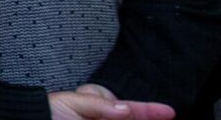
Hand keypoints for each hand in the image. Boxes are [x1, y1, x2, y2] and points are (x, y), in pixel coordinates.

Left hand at [47, 85, 174, 119]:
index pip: (133, 110)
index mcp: (105, 109)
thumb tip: (127, 109)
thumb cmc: (51, 111)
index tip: (170, 112)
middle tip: (165, 117)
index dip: (151, 111)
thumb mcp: (73, 102)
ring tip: (155, 117)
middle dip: (148, 118)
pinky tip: (128, 118)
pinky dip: (125, 119)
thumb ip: (100, 105)